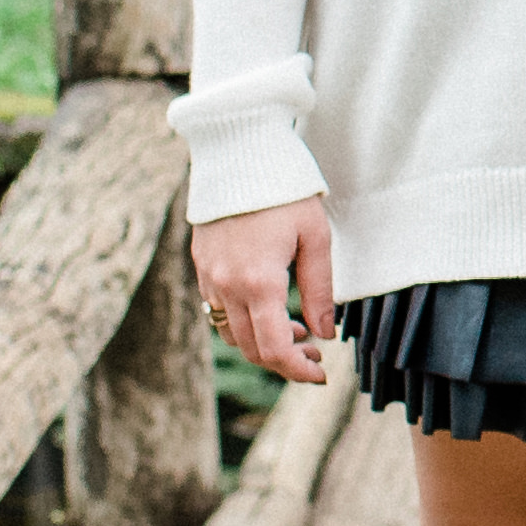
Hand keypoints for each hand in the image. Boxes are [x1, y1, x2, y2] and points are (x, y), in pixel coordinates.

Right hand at [194, 197, 337, 383]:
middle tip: (315, 354)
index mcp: (259, 281)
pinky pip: (218, 310)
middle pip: (252, 349)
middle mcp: (227, 285)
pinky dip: (244, 322)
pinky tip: (270, 308)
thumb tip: (325, 334)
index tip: (321, 373)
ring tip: (298, 330)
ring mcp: (208, 276)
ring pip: (232, 334)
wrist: (239, 152)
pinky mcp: (201, 265)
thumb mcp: (315, 238)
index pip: (275, 348)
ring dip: (263, 343)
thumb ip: (319, 291)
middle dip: (285, 361)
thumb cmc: (284, 191)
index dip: (298, 370)